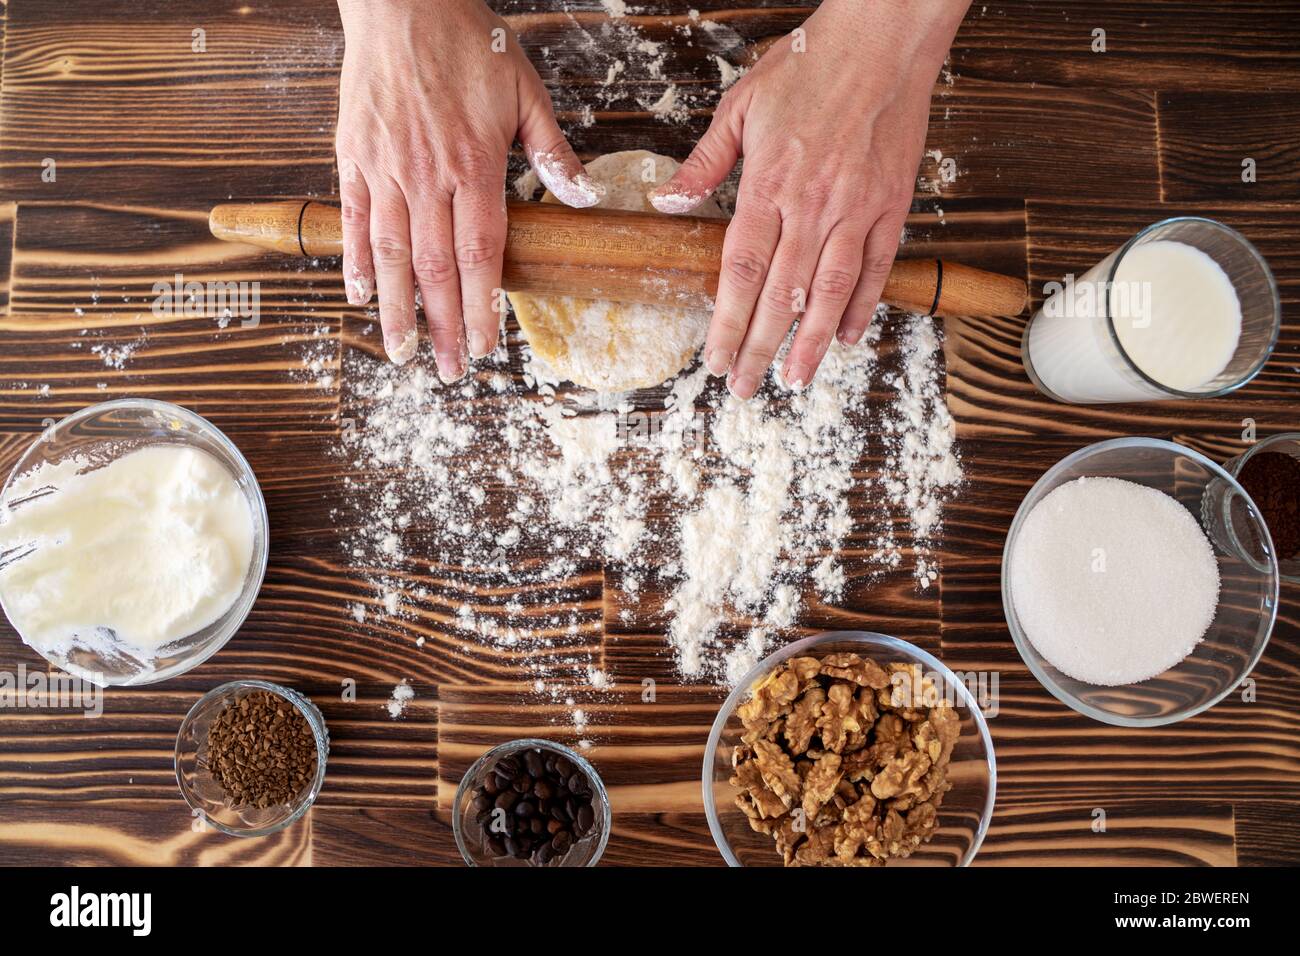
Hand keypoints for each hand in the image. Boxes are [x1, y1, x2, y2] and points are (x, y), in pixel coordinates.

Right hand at [335, 0, 601, 378]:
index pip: (480, 252)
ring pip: (389, 253)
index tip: (485, 346)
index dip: (482, 305)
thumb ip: (551, 149)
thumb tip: (584, 196)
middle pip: (435, 267)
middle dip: (443, 326)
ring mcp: (384, 168)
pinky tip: (359, 296)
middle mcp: (425, 175)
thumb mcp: (524, 88)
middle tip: (449, 373)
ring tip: (402, 353)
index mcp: (473, 165)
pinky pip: (351, 217)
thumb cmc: (466, 40)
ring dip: (397, 309)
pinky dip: (353, 261)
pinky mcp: (353, 155)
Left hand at [650, 0, 967, 397]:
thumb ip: (705, 163)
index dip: (726, 322)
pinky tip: (849, 337)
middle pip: (781, 294)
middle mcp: (813, 206)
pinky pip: (877, 268)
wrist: (881, 41)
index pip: (741, 270)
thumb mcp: (741, 106)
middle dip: (760, 347)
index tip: (714, 359)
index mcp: (769, 185)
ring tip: (794, 380)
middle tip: (744, 387)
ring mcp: (857, 209)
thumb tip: (667, 201)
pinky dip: (863, 306)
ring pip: (831, 292)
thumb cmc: (809, 66)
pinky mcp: (892, 206)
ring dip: (812, 343)